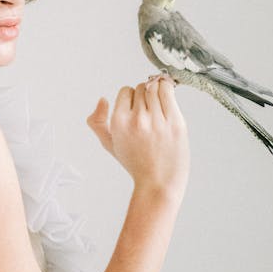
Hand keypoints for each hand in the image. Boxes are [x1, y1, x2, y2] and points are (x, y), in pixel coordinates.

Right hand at [86, 75, 189, 201]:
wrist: (159, 184)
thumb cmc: (136, 164)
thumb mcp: (109, 144)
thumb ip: (97, 121)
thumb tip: (102, 99)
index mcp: (119, 123)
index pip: (125, 91)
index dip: (131, 98)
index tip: (135, 109)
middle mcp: (137, 120)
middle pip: (141, 88)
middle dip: (144, 96)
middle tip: (148, 112)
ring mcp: (157, 120)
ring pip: (155, 87)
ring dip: (157, 92)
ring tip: (159, 106)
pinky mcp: (175, 122)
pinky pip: (169, 91)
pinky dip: (167, 89)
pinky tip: (167, 97)